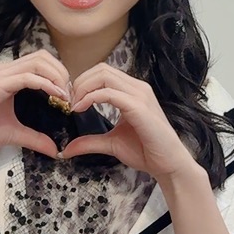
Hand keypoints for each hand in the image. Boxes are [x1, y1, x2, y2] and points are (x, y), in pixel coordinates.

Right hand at [0, 51, 70, 158]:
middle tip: (71, 93)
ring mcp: (0, 75)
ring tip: (66, 94)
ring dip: (56, 76)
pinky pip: (27, 77)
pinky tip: (55, 95)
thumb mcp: (13, 134)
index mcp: (10, 77)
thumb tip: (55, 150)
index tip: (70, 96)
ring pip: (37, 62)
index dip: (59, 74)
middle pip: (43, 57)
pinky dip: (45, 83)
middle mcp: (5, 71)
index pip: (41, 62)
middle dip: (62, 72)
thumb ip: (34, 138)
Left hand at [60, 64, 197, 182]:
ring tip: (74, 106)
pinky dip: (90, 98)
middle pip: (101, 69)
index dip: (82, 82)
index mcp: (132, 91)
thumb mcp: (111, 144)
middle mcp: (137, 88)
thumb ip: (90, 142)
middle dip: (79, 83)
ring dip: (83, 88)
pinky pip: (110, 93)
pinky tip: (81, 109)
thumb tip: (66, 149)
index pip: (102, 72)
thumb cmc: (146, 151)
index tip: (70, 102)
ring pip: (104, 75)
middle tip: (69, 102)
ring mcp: (140, 95)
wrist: (168, 165)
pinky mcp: (139, 107)